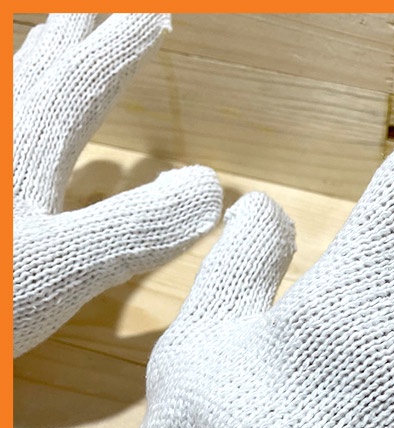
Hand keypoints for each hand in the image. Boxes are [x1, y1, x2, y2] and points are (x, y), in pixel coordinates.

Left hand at [13, 13, 221, 356]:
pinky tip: (17, 135)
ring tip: (54, 36)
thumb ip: (131, 228)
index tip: (159, 17)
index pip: (82, 85)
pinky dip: (12, 118)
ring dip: (35, 62)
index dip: (123, 49)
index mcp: (21, 161)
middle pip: (39, 73)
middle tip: (100, 3)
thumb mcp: (56, 271)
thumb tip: (209, 188)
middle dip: (77, 32)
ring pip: (7, 98)